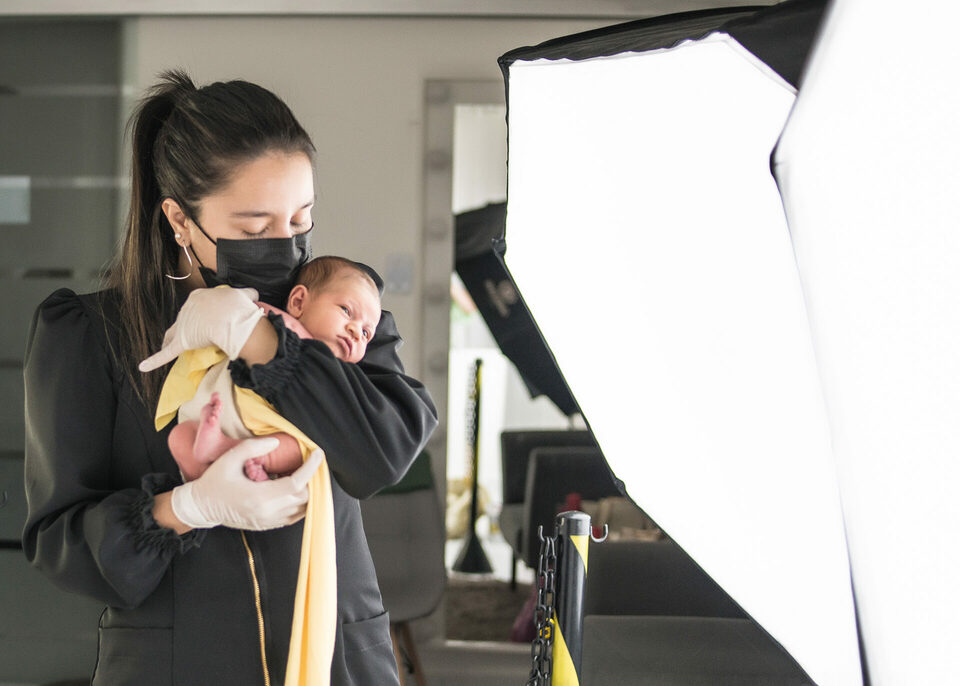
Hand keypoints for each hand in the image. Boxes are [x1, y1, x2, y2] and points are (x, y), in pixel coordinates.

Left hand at [139, 286, 264, 371]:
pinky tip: (142, 367)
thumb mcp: (245, 295)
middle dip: (188, 327)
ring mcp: (182, 326)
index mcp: (199, 297)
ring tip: (168, 347)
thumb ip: (246, 295)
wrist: (231, 317)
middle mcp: (187, 309)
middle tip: (196, 335)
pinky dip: (153, 361)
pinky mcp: (180, 343)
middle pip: (184, 320)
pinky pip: (165, 354)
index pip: (197, 305)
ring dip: (170, 341)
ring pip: (172, 334)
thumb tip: (252, 295)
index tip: (210, 319)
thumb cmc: (237, 306)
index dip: (203, 313)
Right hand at [171, 439, 324, 530]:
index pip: (296, 484)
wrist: (202, 508)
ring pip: (303, 509)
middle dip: (312, 478)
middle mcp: (267, 513)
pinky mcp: (268, 525)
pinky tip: (296, 488)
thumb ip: (253, 448)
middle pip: (304, 497)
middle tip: (312, 461)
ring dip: (309, 491)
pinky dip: (301, 502)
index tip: (318, 453)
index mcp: (259, 497)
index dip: (311, 468)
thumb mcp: (229, 459)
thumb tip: (277, 443)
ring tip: (306, 473)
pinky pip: (294, 516)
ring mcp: (269, 522)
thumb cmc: (214, 482)